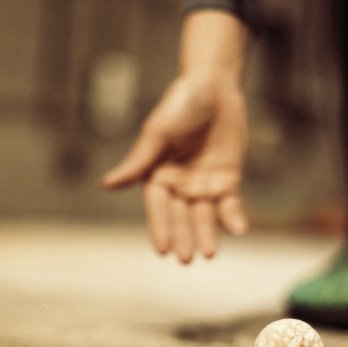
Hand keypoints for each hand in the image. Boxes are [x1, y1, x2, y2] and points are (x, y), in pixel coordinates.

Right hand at [102, 77, 248, 262]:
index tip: (162, 249)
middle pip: (180, 216)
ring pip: (204, 215)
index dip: (159, 226)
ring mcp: (203, 185)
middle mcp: (178, 185)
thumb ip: (138, 162)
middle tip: (184, 259)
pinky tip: (239, 229)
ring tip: (208, 254)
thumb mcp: (157, 133)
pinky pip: (229, 204)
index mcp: (157, 175)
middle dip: (183, 237)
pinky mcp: (226, 181)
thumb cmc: (179, 106)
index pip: (157, 207)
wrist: (213, 87)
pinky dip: (233, 217)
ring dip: (206, 234)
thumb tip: (108, 185)